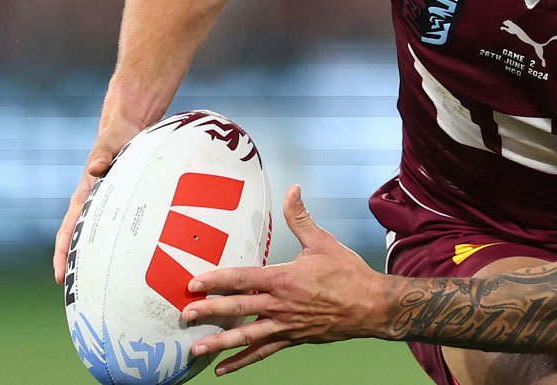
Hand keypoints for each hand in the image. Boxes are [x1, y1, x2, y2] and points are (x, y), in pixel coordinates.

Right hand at [52, 114, 143, 282]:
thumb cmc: (116, 136)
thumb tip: (96, 169)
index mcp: (84, 196)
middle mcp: (93, 205)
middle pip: (81, 242)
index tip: (59, 278)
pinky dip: (124, 245)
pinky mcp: (124, 203)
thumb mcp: (110, 142)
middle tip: (82, 296)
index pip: (67, 231)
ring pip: (101, 239)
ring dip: (102, 261)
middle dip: (79, 268)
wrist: (128, 128)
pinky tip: (138, 262)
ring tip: (110, 289)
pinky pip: (122, 228)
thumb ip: (103, 153)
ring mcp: (108, 206)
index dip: (61, 255)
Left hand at [180, 185, 387, 375]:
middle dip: (209, 311)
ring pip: (246, 336)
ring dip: (220, 342)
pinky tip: (223, 369)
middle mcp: (280, 304)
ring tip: (195, 348)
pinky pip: (263, 352)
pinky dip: (242, 361)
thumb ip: (301, 218)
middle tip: (185, 315)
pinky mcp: (292, 338)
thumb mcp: (323, 242)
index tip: (193, 283)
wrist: (371, 306)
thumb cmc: (348, 273)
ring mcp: (285, 325)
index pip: (242, 279)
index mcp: (284, 279)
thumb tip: (292, 190)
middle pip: (238, 309)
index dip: (216, 280)